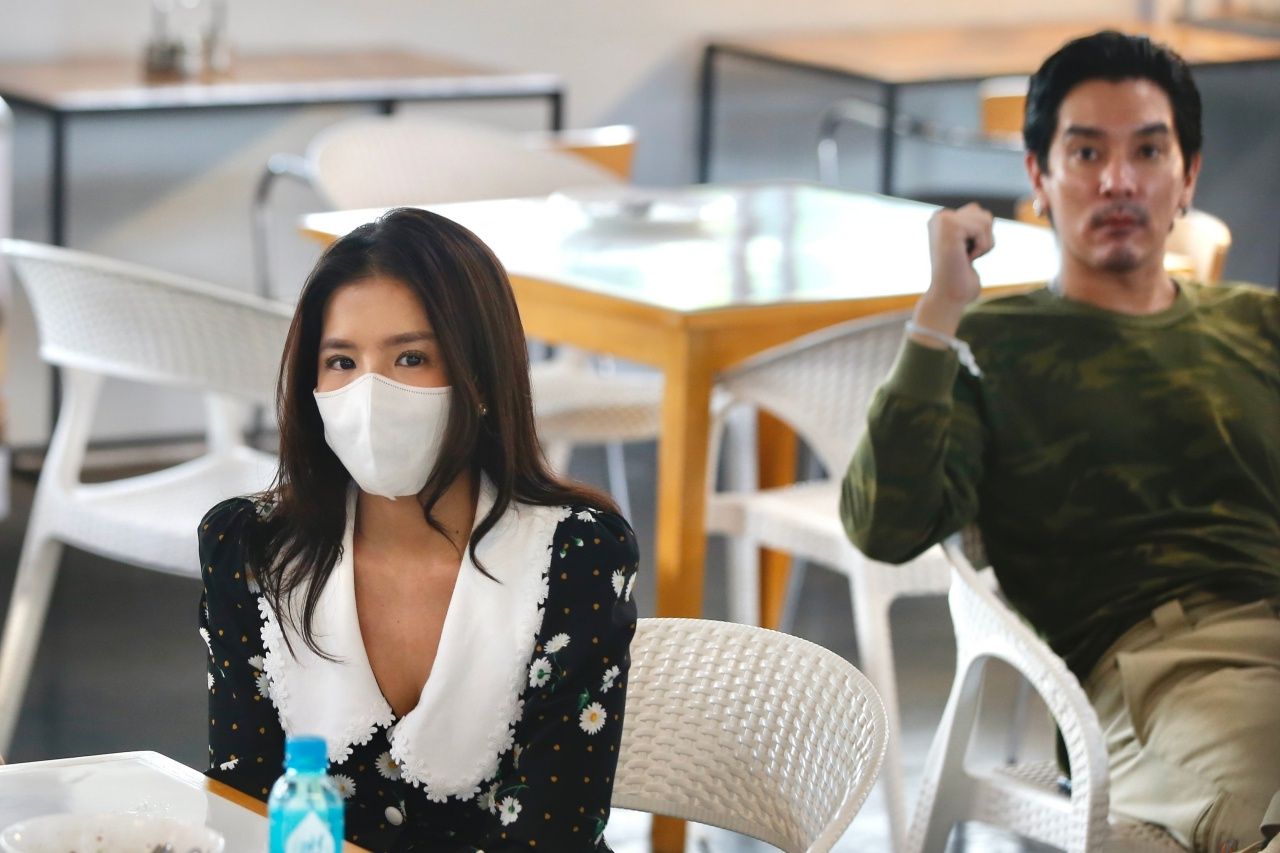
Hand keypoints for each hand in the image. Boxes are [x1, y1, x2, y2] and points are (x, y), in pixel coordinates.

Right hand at [912, 204, 994, 342]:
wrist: (948, 297)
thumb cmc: (960, 281)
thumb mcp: (970, 247)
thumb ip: (975, 230)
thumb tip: (981, 219)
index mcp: (942, 221)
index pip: (980, 215)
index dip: (982, 240)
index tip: (964, 256)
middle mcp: (939, 217)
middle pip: (984, 215)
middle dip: (985, 240)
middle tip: (966, 258)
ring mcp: (942, 219)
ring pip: (986, 219)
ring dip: (984, 244)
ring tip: (965, 258)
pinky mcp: (949, 226)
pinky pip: (982, 228)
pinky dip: (981, 247)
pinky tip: (965, 258)